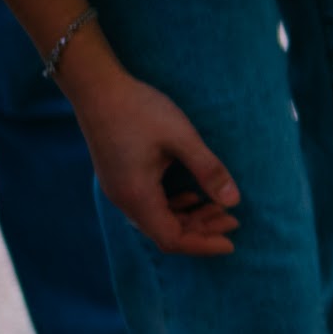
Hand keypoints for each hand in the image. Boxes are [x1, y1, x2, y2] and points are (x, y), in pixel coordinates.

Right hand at [61, 37, 241, 254]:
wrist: (98, 89)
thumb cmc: (140, 110)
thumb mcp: (182, 137)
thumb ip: (208, 170)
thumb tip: (234, 201)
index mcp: (137, 196)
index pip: (172, 239)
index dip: (203, 244)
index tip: (231, 242)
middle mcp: (124, 200)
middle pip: (165, 232)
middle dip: (202, 230)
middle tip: (233, 220)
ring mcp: (119, 190)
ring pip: (158, 219)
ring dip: (189, 218)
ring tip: (219, 208)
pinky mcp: (120, 178)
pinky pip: (149, 205)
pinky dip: (175, 206)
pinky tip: (192, 196)